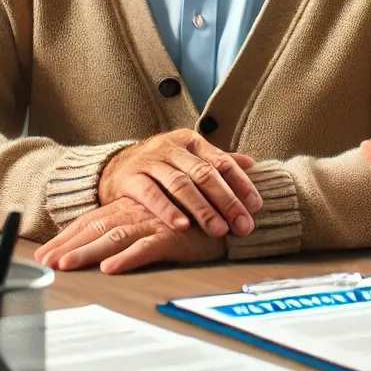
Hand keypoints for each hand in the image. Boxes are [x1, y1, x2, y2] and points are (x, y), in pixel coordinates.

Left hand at [35, 197, 224, 274]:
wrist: (227, 212)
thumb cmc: (191, 218)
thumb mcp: (157, 220)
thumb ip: (133, 227)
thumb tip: (104, 249)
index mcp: (132, 206)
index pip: (93, 221)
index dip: (67, 236)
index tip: (43, 254)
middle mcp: (139, 211)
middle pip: (97, 228)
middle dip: (67, 246)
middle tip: (44, 263)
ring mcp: (155, 222)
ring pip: (115, 237)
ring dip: (89, 252)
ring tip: (67, 266)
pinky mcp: (174, 236)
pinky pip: (147, 247)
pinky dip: (128, 258)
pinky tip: (111, 268)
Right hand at [98, 129, 261, 238]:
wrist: (114, 165)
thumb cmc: (161, 165)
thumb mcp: (188, 158)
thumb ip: (217, 161)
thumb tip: (251, 163)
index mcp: (191, 141)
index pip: (222, 162)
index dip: (241, 184)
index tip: (256, 207)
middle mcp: (172, 148)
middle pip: (205, 174)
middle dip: (227, 201)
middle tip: (242, 225)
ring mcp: (150, 162)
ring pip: (181, 184)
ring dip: (202, 209)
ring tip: (218, 229)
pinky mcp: (130, 178)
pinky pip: (151, 195)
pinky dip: (168, 210)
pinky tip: (182, 226)